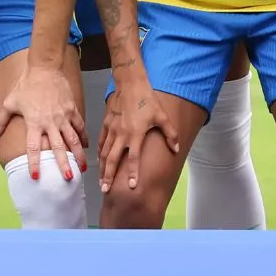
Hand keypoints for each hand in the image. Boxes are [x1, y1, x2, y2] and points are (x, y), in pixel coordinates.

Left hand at [0, 64, 88, 181]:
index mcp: (34, 123)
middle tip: (68, 179)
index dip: (34, 163)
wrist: (45, 68)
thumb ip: (2, 119)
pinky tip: (86, 146)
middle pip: (58, 147)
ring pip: (74, 139)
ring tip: (82, 168)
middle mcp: (50, 122)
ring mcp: (64, 116)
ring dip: (78, 154)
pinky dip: (84, 137)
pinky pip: (80, 126)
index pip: (34, 148)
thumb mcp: (10, 102)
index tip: (35, 176)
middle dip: (63, 164)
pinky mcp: (72, 109)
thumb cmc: (26, 85)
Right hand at [98, 72, 176, 192]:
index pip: (133, 158)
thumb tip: (177, 149)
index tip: (131, 186)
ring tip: (100, 181)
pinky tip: (99, 162)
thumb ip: (170, 134)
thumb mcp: (162, 116)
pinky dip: (99, 153)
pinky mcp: (106, 124)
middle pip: (113, 159)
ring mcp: (112, 129)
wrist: (131, 84)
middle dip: (108, 176)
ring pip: (104, 153)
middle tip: (105, 190)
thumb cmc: (148, 100)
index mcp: (136, 134)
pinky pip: (101, 142)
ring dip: (102, 168)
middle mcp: (121, 134)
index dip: (132, 172)